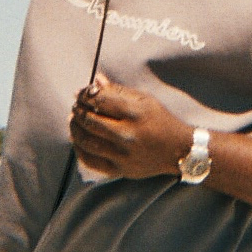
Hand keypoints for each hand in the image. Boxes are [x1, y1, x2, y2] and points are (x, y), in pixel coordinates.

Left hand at [69, 74, 191, 180]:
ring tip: (74, 120)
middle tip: (75, 106)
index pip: (99, 100)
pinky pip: (91, 161)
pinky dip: (79, 149)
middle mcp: (127, 134)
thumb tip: (95, 82)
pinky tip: (78, 140)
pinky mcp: (120, 170)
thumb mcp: (144, 99)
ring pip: (87, 141)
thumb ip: (118, 90)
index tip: (81, 93)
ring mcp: (122, 155)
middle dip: (78, 111)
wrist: (177, 150)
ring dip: (75, 129)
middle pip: (90, 121)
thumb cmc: (159, 119)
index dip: (85, 94)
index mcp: (134, 113)